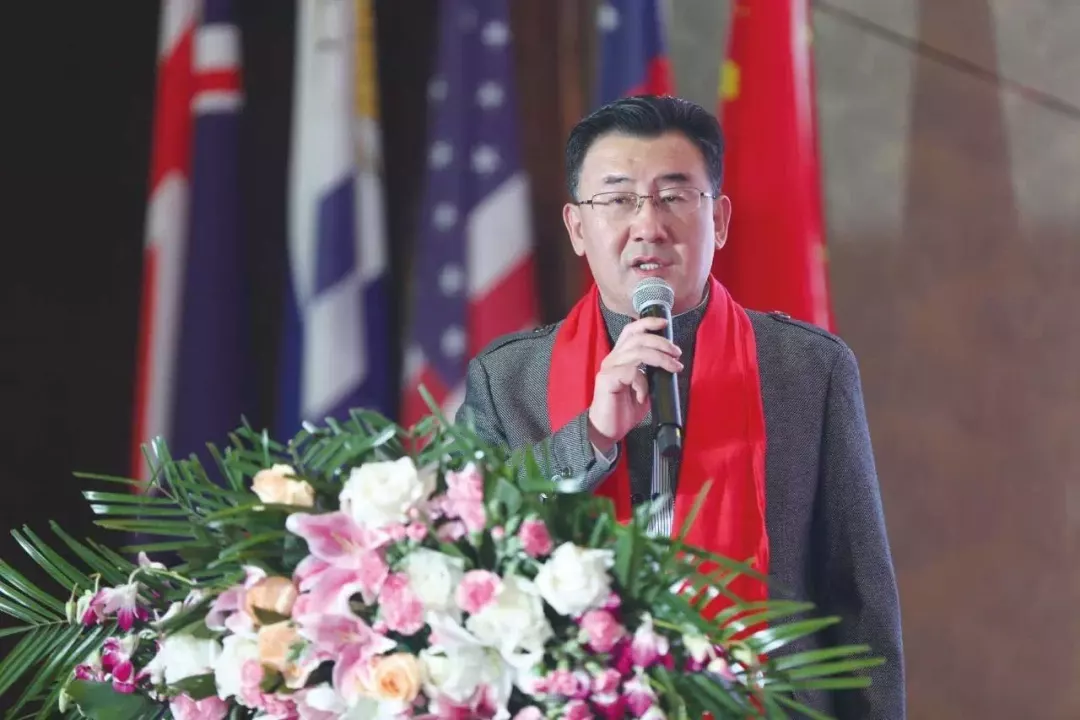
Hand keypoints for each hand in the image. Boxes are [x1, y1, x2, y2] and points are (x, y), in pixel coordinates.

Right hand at [587, 317, 683, 453]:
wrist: (607, 430)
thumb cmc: (623, 410)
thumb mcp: (643, 387)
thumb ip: (651, 373)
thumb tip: (670, 364)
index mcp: (620, 357)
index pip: (632, 331)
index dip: (648, 323)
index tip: (665, 323)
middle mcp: (613, 359)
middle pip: (638, 338)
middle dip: (661, 342)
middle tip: (676, 354)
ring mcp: (608, 369)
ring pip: (637, 352)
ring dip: (660, 358)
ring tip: (673, 368)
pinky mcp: (606, 380)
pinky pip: (631, 373)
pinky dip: (643, 383)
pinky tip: (645, 396)